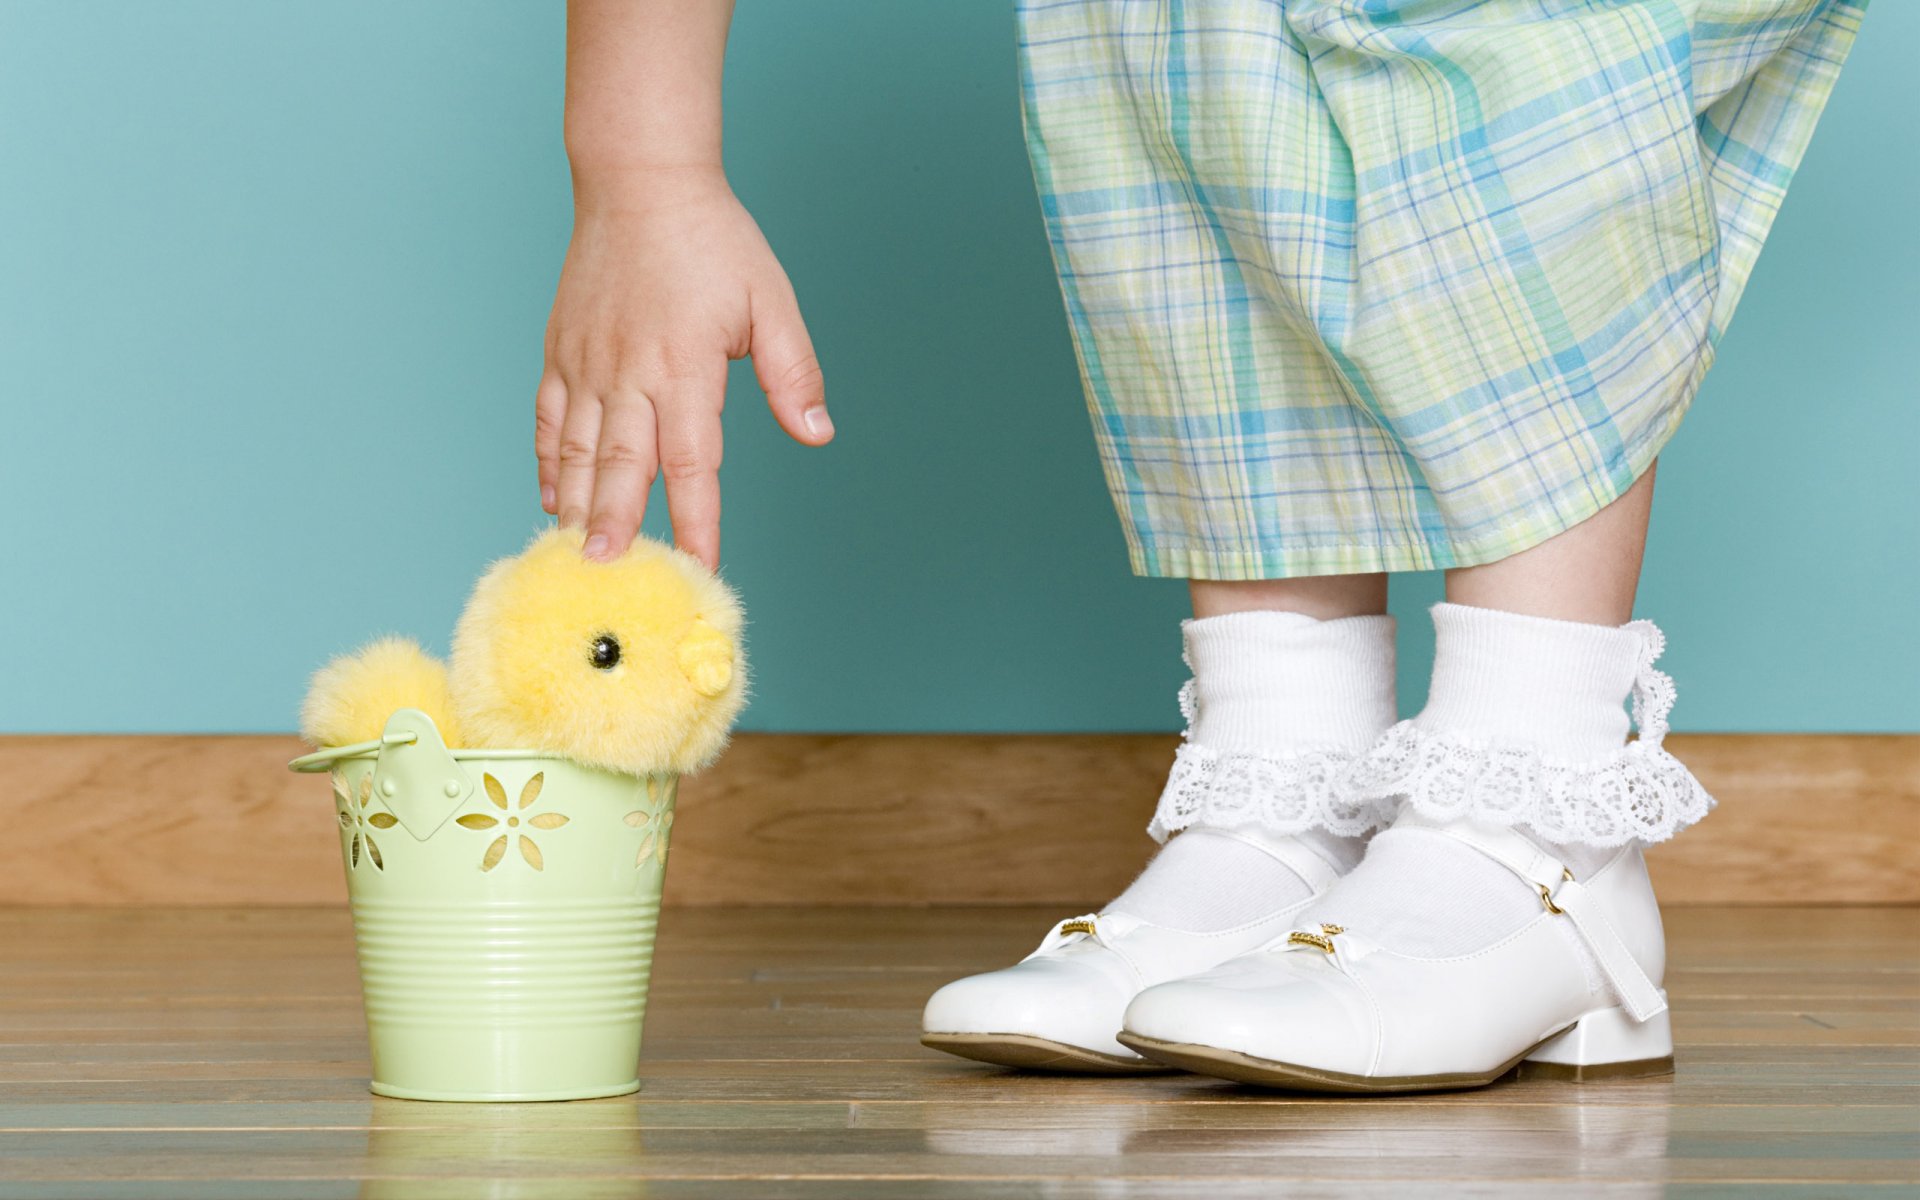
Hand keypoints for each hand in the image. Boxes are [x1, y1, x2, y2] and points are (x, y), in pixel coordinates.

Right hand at [537, 165, 829, 566]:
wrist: (640, 181)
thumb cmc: (714, 241)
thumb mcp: (771, 301)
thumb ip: (793, 373)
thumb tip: (817, 433)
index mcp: (686, 367)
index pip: (693, 463)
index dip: (696, 520)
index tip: (700, 566)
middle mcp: (630, 373)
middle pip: (623, 467)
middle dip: (618, 527)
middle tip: (609, 577)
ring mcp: (588, 364)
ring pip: (579, 451)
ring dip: (579, 508)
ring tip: (577, 557)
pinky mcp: (562, 351)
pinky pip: (551, 420)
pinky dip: (551, 463)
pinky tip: (554, 500)